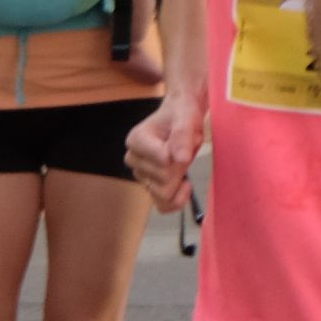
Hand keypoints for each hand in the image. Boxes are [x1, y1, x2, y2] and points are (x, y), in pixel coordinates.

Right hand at [124, 94, 205, 212]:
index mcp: (136, 140)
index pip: (162, 161)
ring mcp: (141, 175)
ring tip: (182, 161)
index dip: (178, 155)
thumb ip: (182, 136)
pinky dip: (177, 200)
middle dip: (181, 167)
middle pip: (163, 178)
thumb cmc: (181, 115)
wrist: (181, 118)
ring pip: (163, 193)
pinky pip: (162, 205)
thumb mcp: (186, 118)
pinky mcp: (151, 186)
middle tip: (185, 149)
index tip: (182, 140)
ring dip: (179, 179)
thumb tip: (180, 160)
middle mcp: (134, 159)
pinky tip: (185, 185)